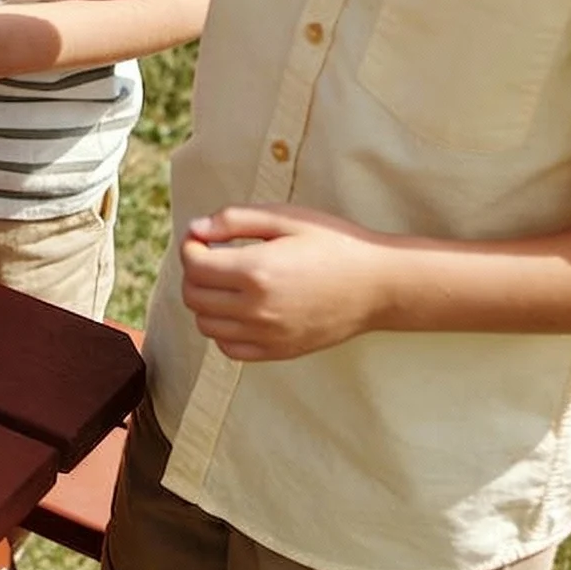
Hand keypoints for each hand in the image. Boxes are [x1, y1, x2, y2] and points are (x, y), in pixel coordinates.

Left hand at [178, 204, 397, 361]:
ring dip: (207, 302)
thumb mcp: (286, 218)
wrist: (379, 284)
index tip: (203, 239)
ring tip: (228, 284)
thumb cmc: (335, 244)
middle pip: (193, 296)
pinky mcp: (279, 351)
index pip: (194, 265)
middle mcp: (257, 308)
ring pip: (206, 325)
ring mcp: (267, 334)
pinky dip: (224, 331)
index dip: (191, 247)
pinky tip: (241, 310)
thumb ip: (234, 220)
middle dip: (195, 273)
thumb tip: (195, 230)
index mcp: (256, 270)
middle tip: (214, 258)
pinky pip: (229, 348)